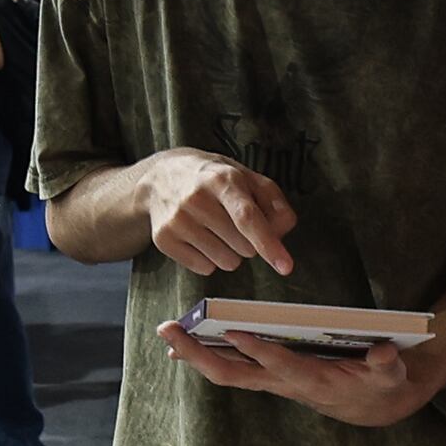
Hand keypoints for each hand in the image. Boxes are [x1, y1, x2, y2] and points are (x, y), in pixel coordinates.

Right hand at [134, 150, 295, 275]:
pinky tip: (199, 237)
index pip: (247, 217)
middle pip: (243, 246)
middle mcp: (196, 199)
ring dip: (229, 253)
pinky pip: (205, 268)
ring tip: (215, 229)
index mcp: (222, 180)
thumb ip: (272, 200)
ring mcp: (177, 220)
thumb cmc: (211, 179)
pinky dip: (208, 259)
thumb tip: (283, 230)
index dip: (269, 243)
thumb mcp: (244, 176)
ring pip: (226, 262)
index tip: (285, 266)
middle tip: (232, 221)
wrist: (159, 177)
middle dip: (248, 242)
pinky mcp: (164, 239)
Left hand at [160, 320, 427, 427]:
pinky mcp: (269, 375)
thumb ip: (387, 364)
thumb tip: (384, 352)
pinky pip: (232, 367)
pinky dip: (207, 354)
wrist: (374, 404)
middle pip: (236, 374)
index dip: (260, 352)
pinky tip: (185, 342)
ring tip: (168, 332)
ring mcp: (273, 380)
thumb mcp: (392, 375)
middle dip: (201, 355)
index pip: (282, 367)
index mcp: (314, 380)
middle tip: (171, 332)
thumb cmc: (381, 384)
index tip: (235, 332)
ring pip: (227, 372)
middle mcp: (285, 383)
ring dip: (195, 354)